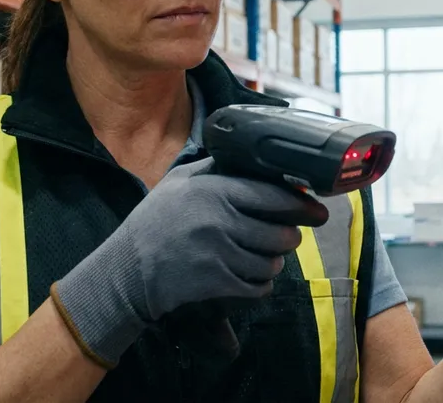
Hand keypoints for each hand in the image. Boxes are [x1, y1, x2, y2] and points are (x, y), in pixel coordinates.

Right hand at [50, 157, 328, 365]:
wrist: (126, 271)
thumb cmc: (154, 223)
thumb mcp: (179, 181)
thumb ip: (215, 167)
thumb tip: (252, 156)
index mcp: (214, 190)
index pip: (273, 195)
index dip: (302, 204)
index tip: (317, 210)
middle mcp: (220, 220)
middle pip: (281, 232)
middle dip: (290, 236)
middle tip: (289, 235)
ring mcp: (219, 253)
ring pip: (272, 262)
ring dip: (275, 262)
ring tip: (265, 256)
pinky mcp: (218, 283)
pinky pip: (258, 287)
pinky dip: (261, 285)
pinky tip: (251, 277)